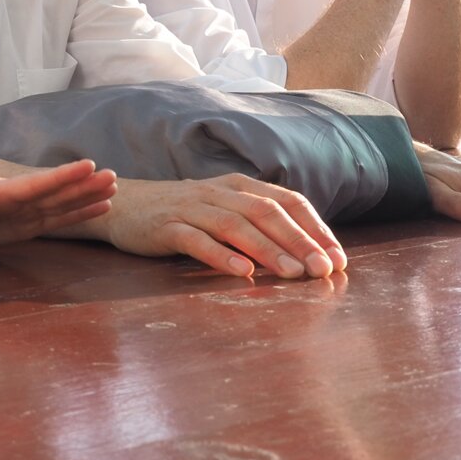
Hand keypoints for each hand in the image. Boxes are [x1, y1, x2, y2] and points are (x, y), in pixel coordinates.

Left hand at [0, 160, 115, 247]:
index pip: (34, 185)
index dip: (60, 177)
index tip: (88, 165)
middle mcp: (14, 201)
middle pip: (53, 192)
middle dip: (81, 185)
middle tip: (113, 176)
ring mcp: (20, 213)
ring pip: (58, 204)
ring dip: (85, 197)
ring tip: (113, 189)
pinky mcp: (22, 227)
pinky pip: (54, 220)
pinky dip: (76, 215)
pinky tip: (98, 208)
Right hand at [94, 174, 346, 279]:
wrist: (123, 206)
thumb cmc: (182, 214)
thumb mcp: (222, 210)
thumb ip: (256, 223)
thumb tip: (306, 253)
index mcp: (238, 186)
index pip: (286, 201)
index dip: (315, 228)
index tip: (338, 258)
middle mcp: (217, 192)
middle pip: (265, 212)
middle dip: (299, 241)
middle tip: (323, 269)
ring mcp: (190, 208)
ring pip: (235, 225)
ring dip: (268, 249)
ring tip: (293, 273)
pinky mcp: (165, 227)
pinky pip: (196, 239)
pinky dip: (220, 254)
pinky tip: (241, 271)